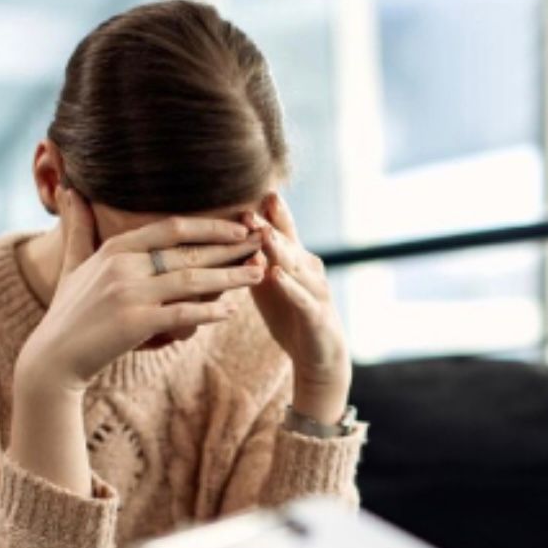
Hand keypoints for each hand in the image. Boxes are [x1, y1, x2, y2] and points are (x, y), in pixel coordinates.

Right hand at [17, 187, 264, 394]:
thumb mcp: (73, 265)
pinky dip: (209, 311)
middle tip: (264, 243)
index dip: (210, 226)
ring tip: (259, 273)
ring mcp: (129, 294)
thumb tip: (71, 191)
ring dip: (230, 276)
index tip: (240, 226)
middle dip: (230, 247)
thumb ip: (79, 229)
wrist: (53, 359)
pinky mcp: (135, 324)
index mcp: (116, 249)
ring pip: (192, 279)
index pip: (172, 228)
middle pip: (189, 251)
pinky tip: (231, 311)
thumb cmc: (68, 313)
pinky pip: (182, 313)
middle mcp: (124, 266)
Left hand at [244, 192, 350, 423]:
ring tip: (262, 233)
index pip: (283, 230)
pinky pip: (301, 298)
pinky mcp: (316, 316)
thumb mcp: (268, 286)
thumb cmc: (291, 316)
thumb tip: (229, 237)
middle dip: (269, 225)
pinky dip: (288, 286)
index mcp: (296, 260)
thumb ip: (254, 261)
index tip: (255, 190)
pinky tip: (275, 274)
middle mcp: (309, 269)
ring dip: (279, 250)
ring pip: (295, 267)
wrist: (319, 357)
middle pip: (288, 243)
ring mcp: (315, 291)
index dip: (271, 212)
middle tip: (250, 207)